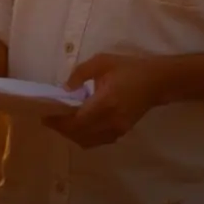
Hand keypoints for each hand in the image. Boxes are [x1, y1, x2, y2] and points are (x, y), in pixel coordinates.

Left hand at [43, 53, 162, 147]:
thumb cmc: (130, 68)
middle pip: (79, 134)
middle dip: (62, 129)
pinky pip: (98, 140)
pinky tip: (79, 126)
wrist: (158, 81)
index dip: (59, 121)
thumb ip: (80, 73)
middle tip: (49, 119)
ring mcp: (118, 129)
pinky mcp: (122, 132)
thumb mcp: (102, 62)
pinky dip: (85, 137)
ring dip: (72, 135)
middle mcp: (111, 121)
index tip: (45, 115)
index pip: (77, 120)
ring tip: (61, 123)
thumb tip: (65, 89)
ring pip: (88, 141)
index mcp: (106, 102)